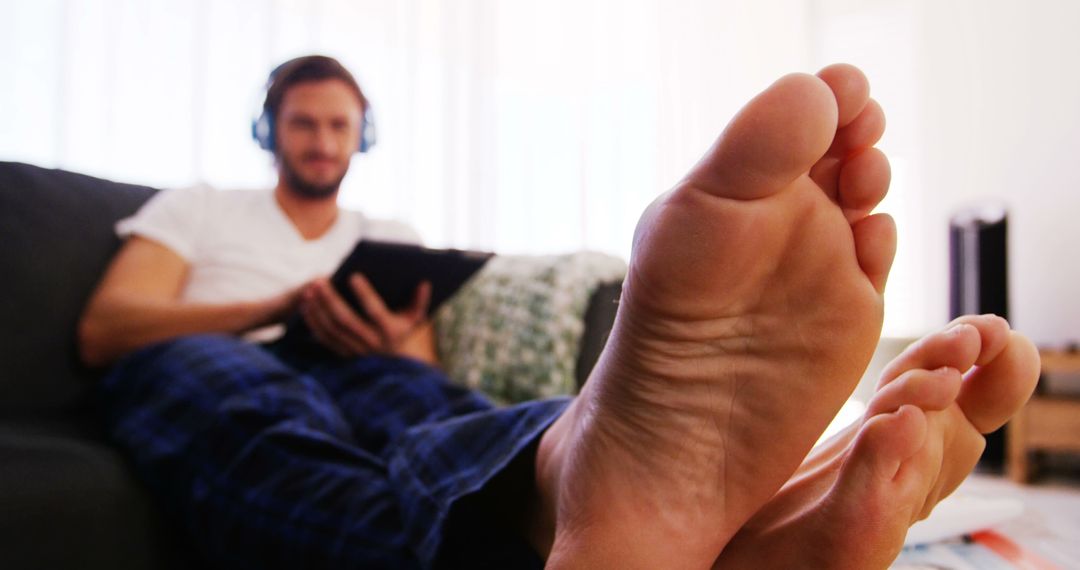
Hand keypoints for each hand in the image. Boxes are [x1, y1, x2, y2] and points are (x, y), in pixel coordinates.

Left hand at [299, 273, 431, 357]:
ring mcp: (356, 351)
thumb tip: (424, 282)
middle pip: (346, 320)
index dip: (364, 294)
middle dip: (330, 299)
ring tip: (309, 290)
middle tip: (319, 280)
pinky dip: (313, 322)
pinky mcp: (343, 355)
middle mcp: (372, 343)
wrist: (396, 368)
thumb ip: (421, 301)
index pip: (375, 311)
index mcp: (390, 331)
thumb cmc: (404, 332)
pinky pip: (324, 339)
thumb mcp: (415, 319)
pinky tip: (306, 305)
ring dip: (318, 309)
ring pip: (332, 329)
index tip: (352, 275)